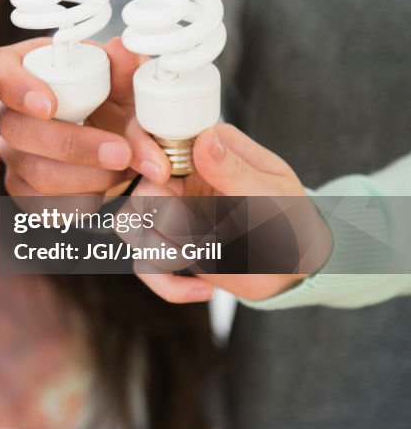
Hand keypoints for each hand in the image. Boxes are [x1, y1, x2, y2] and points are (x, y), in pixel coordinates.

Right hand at [0, 37, 137, 196]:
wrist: (112, 136)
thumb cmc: (107, 96)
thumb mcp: (120, 78)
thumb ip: (123, 68)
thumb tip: (123, 52)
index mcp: (20, 69)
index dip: (19, 89)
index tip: (50, 106)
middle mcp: (6, 112)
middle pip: (18, 131)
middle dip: (74, 146)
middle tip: (121, 152)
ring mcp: (11, 153)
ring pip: (35, 173)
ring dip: (89, 176)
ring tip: (124, 167)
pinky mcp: (21, 188)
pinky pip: (44, 204)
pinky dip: (84, 199)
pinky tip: (106, 185)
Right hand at [123, 123, 332, 301]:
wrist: (299, 266)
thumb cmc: (293, 219)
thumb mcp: (271, 191)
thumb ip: (234, 167)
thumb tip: (205, 138)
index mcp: (203, 151)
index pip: (153, 140)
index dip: (146, 155)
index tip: (164, 174)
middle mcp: (179, 179)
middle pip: (138, 189)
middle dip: (164, 218)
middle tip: (201, 235)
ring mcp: (169, 213)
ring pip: (130, 226)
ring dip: (162, 250)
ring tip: (205, 259)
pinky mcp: (168, 248)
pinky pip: (145, 264)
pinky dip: (169, 283)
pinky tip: (204, 290)